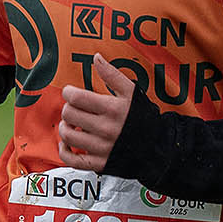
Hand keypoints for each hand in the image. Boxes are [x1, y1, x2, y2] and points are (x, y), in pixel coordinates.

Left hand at [58, 55, 136, 170]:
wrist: (158, 148)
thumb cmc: (144, 117)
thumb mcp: (132, 93)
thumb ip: (113, 75)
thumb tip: (96, 57)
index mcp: (112, 109)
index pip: (76, 98)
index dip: (68, 92)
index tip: (71, 92)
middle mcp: (106, 129)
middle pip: (69, 114)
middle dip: (68, 108)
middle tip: (74, 107)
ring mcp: (102, 148)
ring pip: (67, 135)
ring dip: (65, 126)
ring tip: (72, 123)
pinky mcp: (99, 163)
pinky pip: (71, 159)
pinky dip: (64, 150)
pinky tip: (68, 142)